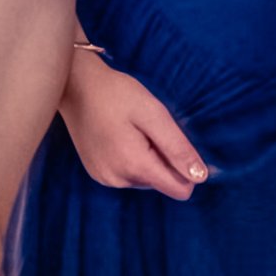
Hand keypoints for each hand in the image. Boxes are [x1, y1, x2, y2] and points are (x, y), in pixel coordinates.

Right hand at [61, 50, 207, 197]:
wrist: (76, 85)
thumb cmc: (117, 94)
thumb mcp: (154, 115)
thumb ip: (178, 148)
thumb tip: (200, 177)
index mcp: (135, 165)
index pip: (179, 189)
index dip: (187, 169)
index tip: (178, 143)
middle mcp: (118, 179)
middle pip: (162, 182)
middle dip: (164, 158)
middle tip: (148, 129)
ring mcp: (105, 178)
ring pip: (146, 179)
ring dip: (148, 157)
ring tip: (132, 130)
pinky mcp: (97, 173)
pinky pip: (128, 174)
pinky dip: (133, 158)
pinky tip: (121, 135)